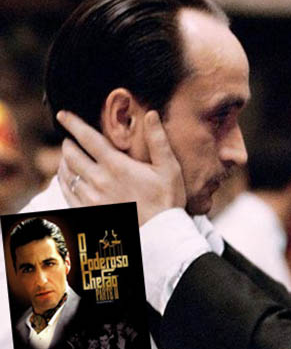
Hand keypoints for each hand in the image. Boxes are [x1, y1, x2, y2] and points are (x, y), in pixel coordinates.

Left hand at [57, 110, 185, 224]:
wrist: (161, 234)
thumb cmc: (167, 199)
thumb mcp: (169, 167)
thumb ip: (158, 139)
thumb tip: (150, 114)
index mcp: (117, 165)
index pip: (87, 138)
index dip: (73, 123)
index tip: (62, 115)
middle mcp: (99, 180)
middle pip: (71, 154)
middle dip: (68, 142)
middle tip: (70, 139)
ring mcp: (91, 198)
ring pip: (66, 173)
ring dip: (64, 162)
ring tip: (68, 157)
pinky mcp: (88, 213)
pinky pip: (66, 193)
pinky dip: (63, 181)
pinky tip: (68, 178)